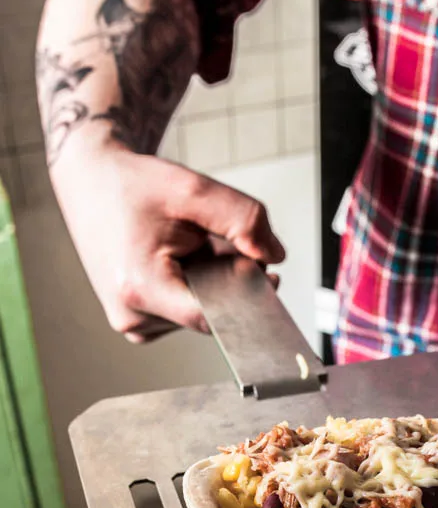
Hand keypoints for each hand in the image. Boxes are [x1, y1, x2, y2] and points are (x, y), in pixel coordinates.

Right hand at [54, 146, 284, 342]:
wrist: (92, 183)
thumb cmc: (133, 185)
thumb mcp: (193, 189)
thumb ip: (243, 220)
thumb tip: (275, 256)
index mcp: (139, 288)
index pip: (214, 316)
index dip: (248, 298)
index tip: (270, 279)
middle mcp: (132, 317)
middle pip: (213, 313)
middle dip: (230, 279)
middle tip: (217, 240)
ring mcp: (134, 324)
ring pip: (204, 312)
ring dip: (213, 281)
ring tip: (190, 245)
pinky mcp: (141, 323)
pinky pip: (189, 311)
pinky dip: (198, 287)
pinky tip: (182, 260)